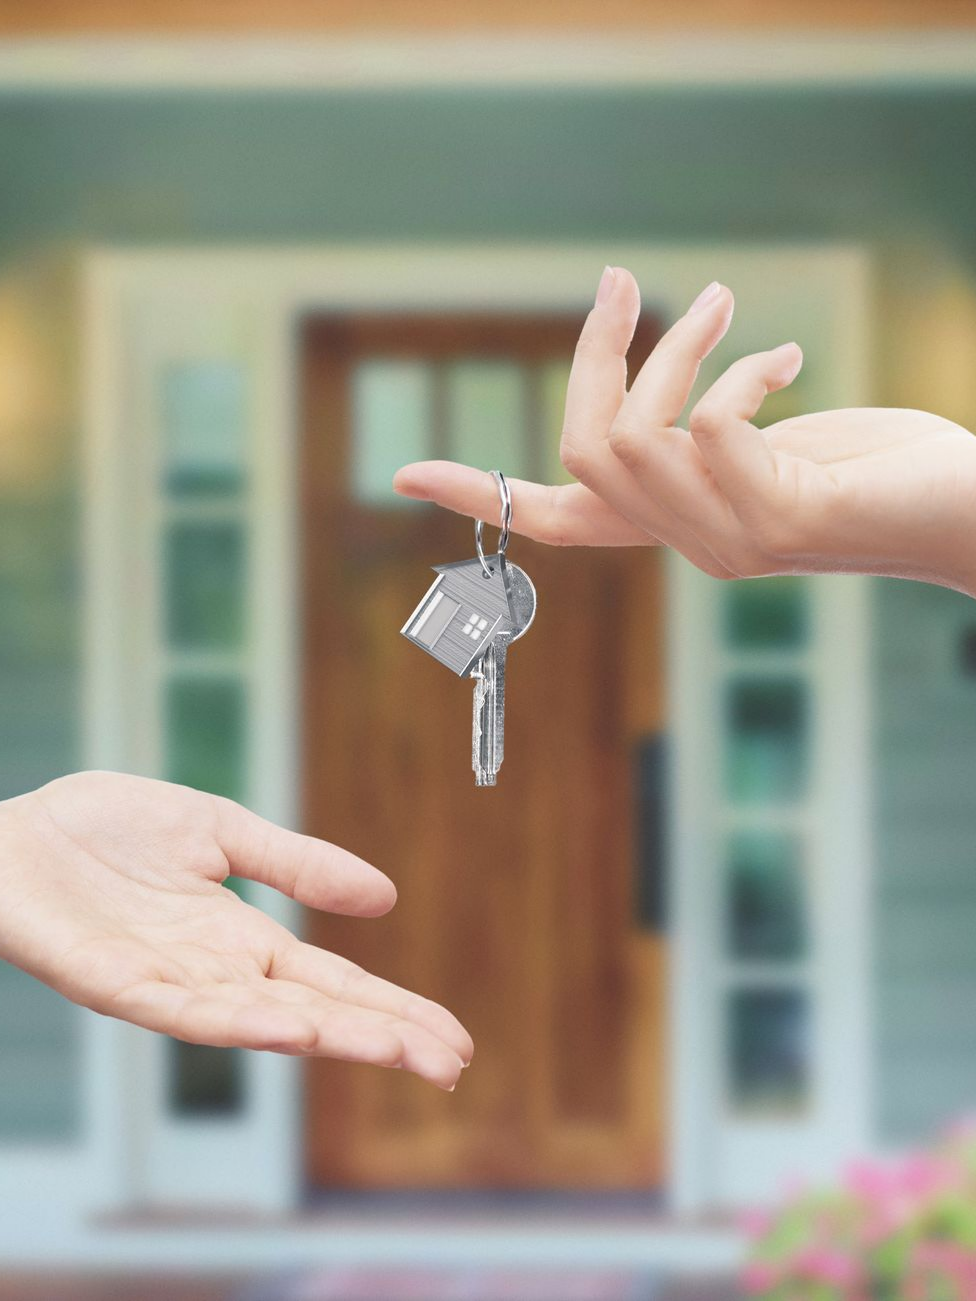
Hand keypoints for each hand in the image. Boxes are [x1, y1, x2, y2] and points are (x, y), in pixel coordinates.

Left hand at [0, 772, 470, 1089]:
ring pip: (262, 1024)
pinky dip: (242, 1022)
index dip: (392, 1008)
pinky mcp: (118, 985)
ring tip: (393, 1050)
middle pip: (315, 1014)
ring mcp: (169, 985)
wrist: (11, 836)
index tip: (451, 1036)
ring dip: (329, 1039)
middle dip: (383, 1038)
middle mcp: (216, 973)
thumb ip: (296, 863)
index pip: (334, 982)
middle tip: (450, 1063)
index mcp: (242, 939)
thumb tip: (386, 896)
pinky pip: (186, 1013)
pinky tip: (291, 1027)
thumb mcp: (221, 829)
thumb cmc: (103, 831)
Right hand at [394, 268, 975, 597]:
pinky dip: (740, 376)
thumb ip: (707, 439)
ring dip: (671, 353)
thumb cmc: (878, 475)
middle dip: (593, 357)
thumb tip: (669, 405)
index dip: (480, 497)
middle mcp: (690, 547)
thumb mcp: (769, 448)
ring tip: (718, 302)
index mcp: (677, 528)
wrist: (965, 518)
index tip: (405, 478)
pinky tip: (791, 362)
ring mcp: (728, 545)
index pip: (556, 523)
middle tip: (616, 284)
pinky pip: (709, 430)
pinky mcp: (775, 523)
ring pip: (635, 440)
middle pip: (582, 452)